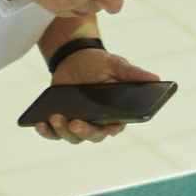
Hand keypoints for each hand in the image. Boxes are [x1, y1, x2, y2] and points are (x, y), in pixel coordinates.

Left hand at [34, 40, 155, 144]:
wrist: (74, 58)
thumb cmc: (100, 63)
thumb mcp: (116, 64)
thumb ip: (133, 73)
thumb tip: (156, 77)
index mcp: (114, 113)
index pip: (116, 127)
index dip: (112, 129)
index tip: (109, 127)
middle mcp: (97, 123)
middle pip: (92, 136)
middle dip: (84, 132)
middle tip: (75, 123)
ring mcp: (78, 123)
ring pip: (72, 137)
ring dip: (63, 131)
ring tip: (55, 117)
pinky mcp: (61, 120)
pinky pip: (54, 132)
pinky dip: (47, 132)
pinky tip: (40, 124)